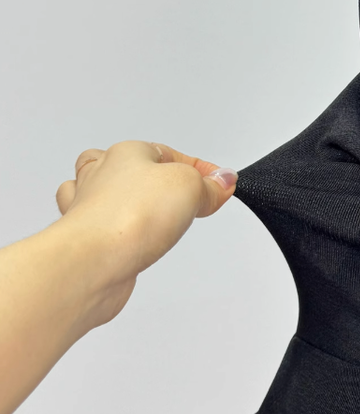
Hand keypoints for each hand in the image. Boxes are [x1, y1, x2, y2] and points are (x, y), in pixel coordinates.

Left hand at [53, 140, 236, 327]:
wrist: (92, 260)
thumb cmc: (131, 215)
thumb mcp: (189, 186)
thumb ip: (209, 184)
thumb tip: (222, 181)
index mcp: (126, 152)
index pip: (170, 152)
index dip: (201, 168)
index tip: (221, 184)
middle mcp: (100, 176)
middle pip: (124, 166)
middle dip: (150, 175)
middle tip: (178, 191)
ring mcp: (87, 208)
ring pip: (100, 193)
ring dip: (123, 200)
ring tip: (145, 210)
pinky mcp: (83, 239)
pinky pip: (97, 226)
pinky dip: (113, 231)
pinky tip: (130, 239)